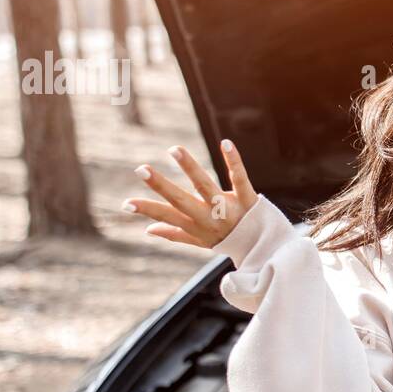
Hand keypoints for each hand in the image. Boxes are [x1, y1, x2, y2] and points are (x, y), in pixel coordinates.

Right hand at [122, 139, 257, 248]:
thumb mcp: (201, 241)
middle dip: (161, 186)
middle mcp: (210, 218)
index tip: (126, 203)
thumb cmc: (229, 241)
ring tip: (174, 149)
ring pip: (205, 186)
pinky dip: (233, 160)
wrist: (265, 248)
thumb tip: (148, 229)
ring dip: (189, 167)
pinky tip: (225, 143)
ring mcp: (229, 208)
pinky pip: (240, 178)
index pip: (168, 216)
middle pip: (181, 200)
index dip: (148, 210)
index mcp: (196, 227)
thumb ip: (176, 234)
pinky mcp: (248, 199)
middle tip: (141, 169)